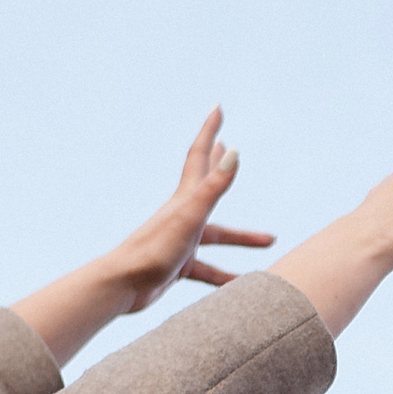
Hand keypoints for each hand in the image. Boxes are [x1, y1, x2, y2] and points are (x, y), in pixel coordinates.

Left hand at [8, 109, 274, 364]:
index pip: (200, 156)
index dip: (210, 130)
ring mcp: (181, 239)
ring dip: (242, 237)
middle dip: (219, 165)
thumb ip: (213, 186)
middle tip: (229, 145)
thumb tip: (234, 150)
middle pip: (208, 185)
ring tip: (269, 240)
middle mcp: (183, 215)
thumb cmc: (154, 250)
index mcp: (185, 199)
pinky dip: (226, 276)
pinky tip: (240, 285)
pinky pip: (210, 270)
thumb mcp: (191, 216)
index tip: (218, 108)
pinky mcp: (178, 265)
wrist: (122, 285)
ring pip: (218, 236)